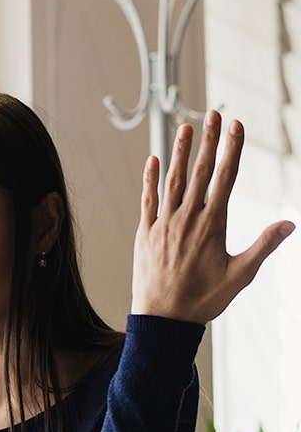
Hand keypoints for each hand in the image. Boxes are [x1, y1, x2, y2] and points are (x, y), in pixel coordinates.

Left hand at [131, 110, 294, 323]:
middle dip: (208, 140)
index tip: (236, 125)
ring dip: (180, 152)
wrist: (162, 319)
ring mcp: (163, 224)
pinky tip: (154, 159)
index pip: (225, 178)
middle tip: (213, 112)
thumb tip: (290, 223)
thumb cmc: (205, 299)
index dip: (231, 148)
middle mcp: (186, 218)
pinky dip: (150, 179)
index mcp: (212, 224)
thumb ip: (264, 246)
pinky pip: (147, 200)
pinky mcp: (145, 233)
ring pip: (172, 181)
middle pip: (200, 171)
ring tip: (186, 126)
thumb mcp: (241, 275)